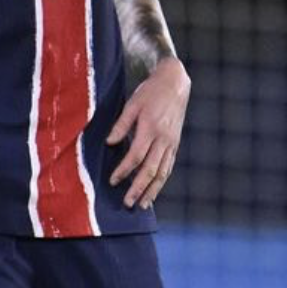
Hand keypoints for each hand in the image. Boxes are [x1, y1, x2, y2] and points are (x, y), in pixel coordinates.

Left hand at [107, 56, 189, 208]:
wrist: (176, 83)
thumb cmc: (152, 91)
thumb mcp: (133, 103)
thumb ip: (121, 124)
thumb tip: (110, 142)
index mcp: (150, 128)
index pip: (136, 156)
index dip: (124, 170)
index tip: (113, 181)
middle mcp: (163, 139)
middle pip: (150, 169)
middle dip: (138, 188)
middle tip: (128, 203)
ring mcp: (171, 143)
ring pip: (162, 172)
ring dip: (152, 190)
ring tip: (143, 204)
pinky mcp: (176, 144)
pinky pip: (169, 166)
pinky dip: (162, 180)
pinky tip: (155, 189)